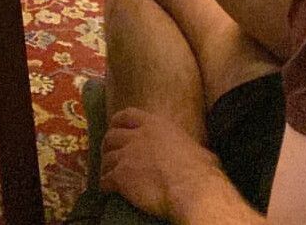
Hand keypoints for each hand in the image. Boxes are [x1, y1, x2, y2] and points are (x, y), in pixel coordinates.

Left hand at [100, 108, 234, 222]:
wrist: (192, 188)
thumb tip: (201, 155)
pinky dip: (105, 185)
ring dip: (106, 167)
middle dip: (108, 145)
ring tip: (108, 174)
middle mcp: (137, 136)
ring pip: (107, 159)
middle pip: (112, 136)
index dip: (118, 122)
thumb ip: (186, 147)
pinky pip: (106, 180)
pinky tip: (108, 190)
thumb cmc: (200, 169)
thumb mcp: (194, 147)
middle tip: (109, 154)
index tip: (114, 127)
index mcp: (155, 124)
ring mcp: (127, 155)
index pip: (128, 115)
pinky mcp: (121, 176)